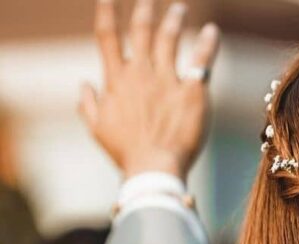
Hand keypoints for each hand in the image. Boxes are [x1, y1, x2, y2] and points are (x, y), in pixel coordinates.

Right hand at [78, 0, 219, 180]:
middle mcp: (140, 74)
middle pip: (141, 31)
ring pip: (169, 38)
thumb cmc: (126, 154)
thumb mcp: (98, 130)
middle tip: (150, 1)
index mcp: (116, 80)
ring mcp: (167, 81)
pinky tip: (213, 32)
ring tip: (179, 9)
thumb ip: (88, 105)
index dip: (107, 13)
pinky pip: (201, 61)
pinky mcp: (192, 93)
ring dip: (174, 20)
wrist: (154, 169)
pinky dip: (208, 44)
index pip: (107, 37)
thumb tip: (83, 86)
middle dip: (145, 11)